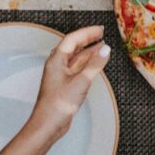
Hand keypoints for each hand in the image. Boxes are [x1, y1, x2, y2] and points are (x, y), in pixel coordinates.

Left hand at [30, 26, 110, 141]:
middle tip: (101, 34)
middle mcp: (57, 65)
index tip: (100, 29)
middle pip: (73, 46)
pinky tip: (96, 63)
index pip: (72, 39)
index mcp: (56, 61)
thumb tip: (105, 50)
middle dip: (87, 39)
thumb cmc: (58, 105)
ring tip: (102, 46)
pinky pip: (78, 67)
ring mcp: (61, 75)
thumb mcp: (81, 82)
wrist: (48, 124)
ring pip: (76, 57)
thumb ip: (94, 64)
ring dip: (89, 51)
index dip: (87, 32)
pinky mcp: (65, 84)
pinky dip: (88, 63)